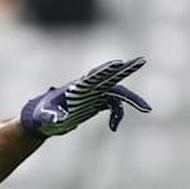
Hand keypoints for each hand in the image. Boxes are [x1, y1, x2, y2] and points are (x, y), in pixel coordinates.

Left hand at [20, 57, 151, 136]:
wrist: (43, 120)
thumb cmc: (42, 117)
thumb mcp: (45, 119)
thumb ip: (52, 118)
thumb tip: (58, 120)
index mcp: (76, 88)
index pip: (93, 76)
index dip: (106, 70)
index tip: (118, 63)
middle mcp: (87, 88)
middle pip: (110, 77)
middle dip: (126, 70)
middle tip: (142, 60)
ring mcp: (93, 94)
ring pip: (117, 92)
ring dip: (131, 100)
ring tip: (147, 109)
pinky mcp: (96, 102)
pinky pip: (114, 105)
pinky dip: (117, 115)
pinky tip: (113, 128)